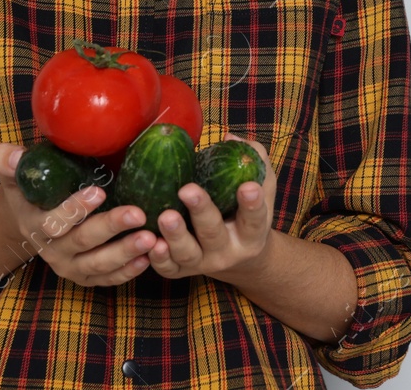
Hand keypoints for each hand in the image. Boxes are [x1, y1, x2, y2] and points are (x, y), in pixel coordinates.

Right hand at [0, 143, 157, 287]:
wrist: (32, 219)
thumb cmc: (30, 189)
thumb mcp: (14, 174)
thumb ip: (7, 160)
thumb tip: (15, 155)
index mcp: (35, 225)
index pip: (54, 222)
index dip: (75, 210)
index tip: (99, 192)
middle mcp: (52, 250)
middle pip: (83, 242)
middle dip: (110, 228)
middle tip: (138, 215)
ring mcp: (70, 266)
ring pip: (98, 264)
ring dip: (125, 253)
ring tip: (150, 239)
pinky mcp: (86, 276)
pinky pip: (106, 279)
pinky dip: (127, 272)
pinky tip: (148, 259)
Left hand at [145, 133, 275, 281]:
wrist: (237, 258)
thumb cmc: (245, 213)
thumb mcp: (260, 188)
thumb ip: (253, 161)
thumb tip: (230, 138)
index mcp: (251, 233)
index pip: (255, 218)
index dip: (252, 204)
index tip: (247, 186)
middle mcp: (228, 251)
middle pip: (214, 234)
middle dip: (201, 211)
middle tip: (187, 190)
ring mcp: (203, 262)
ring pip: (187, 253)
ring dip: (175, 235)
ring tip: (165, 216)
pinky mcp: (181, 271)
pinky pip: (168, 269)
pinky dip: (158, 258)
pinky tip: (150, 242)